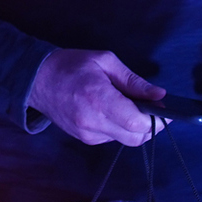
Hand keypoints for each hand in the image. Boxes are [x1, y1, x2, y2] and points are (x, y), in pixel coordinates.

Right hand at [26, 49, 168, 145]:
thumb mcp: (105, 61)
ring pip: (126, 140)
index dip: (157, 119)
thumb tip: (159, 95)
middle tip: (154, 108)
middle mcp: (92, 122)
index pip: (136, 123)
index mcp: (98, 99)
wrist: (36, 80)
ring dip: (136, 126)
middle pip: (136, 137)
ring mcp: (87, 134)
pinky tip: (114, 111)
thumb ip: (133, 81)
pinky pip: (113, 138)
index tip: (165, 107)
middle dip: (151, 125)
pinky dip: (121, 127)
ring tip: (131, 106)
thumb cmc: (71, 65)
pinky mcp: (84, 139)